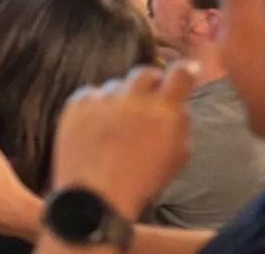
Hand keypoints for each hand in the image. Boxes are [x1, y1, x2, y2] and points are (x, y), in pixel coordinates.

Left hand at [49, 63, 196, 218]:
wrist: (95, 195)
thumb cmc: (142, 182)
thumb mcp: (177, 156)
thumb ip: (179, 124)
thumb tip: (177, 104)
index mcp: (164, 111)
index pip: (180, 75)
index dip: (185, 70)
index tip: (187, 69)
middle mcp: (134, 98)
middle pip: (144, 73)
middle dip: (150, 82)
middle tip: (149, 97)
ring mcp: (103, 99)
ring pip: (116, 85)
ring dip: (121, 97)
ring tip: (117, 122)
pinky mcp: (77, 103)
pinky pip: (91, 94)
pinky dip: (96, 105)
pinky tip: (96, 126)